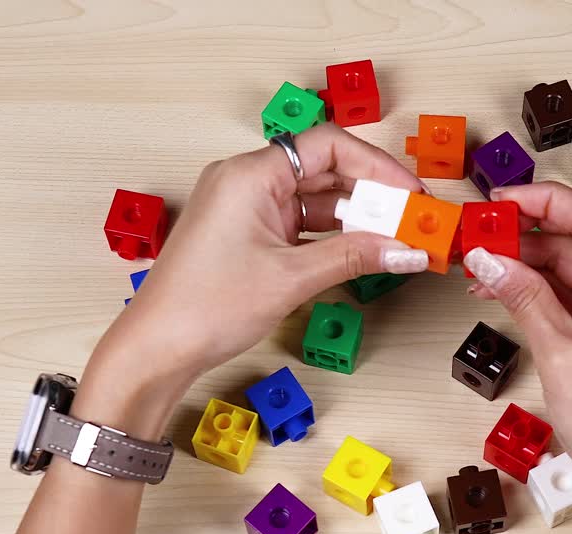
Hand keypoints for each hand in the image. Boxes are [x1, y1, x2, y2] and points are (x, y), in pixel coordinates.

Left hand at [96, 124, 430, 381]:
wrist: (158, 348)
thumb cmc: (202, 307)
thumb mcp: (291, 278)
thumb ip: (355, 257)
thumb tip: (405, 249)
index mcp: (250, 174)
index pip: (328, 146)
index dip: (377, 166)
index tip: (410, 193)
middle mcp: (246, 181)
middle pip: (325, 170)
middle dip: (373, 195)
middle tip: (413, 219)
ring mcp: (246, 208)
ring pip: (316, 200)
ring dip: (357, 219)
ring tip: (396, 239)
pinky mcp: (247, 234)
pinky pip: (301, 223)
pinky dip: (333, 237)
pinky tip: (363, 252)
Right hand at [463, 182, 571, 514]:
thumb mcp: (557, 351)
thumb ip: (522, 296)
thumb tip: (487, 258)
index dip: (540, 200)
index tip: (498, 199)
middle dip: (525, 235)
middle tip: (477, 236)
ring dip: (527, 265)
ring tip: (479, 269)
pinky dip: (540, 291)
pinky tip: (502, 291)